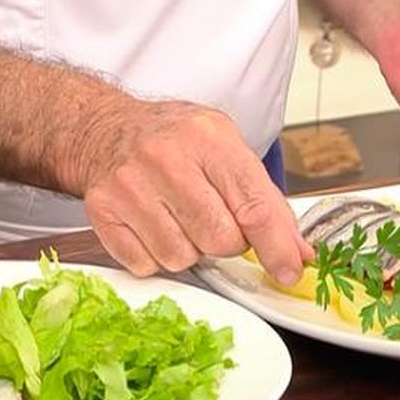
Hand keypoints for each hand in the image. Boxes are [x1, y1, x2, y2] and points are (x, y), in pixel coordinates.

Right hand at [78, 100, 311, 283]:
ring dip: (190, 249)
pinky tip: (154, 225)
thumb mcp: (226, 149)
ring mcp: (129, 186)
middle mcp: (165, 158)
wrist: (105, 129)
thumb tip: (296, 252)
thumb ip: (265, 200)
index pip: (253, 205)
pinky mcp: (102, 212)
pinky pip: (146, 265)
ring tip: (180, 218)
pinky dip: (157, 255)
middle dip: (227, 241)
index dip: (277, 246)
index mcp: (207, 137)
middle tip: (216, 219)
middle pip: (220, 239)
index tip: (289, 270)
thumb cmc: (173, 140)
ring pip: (182, 257)